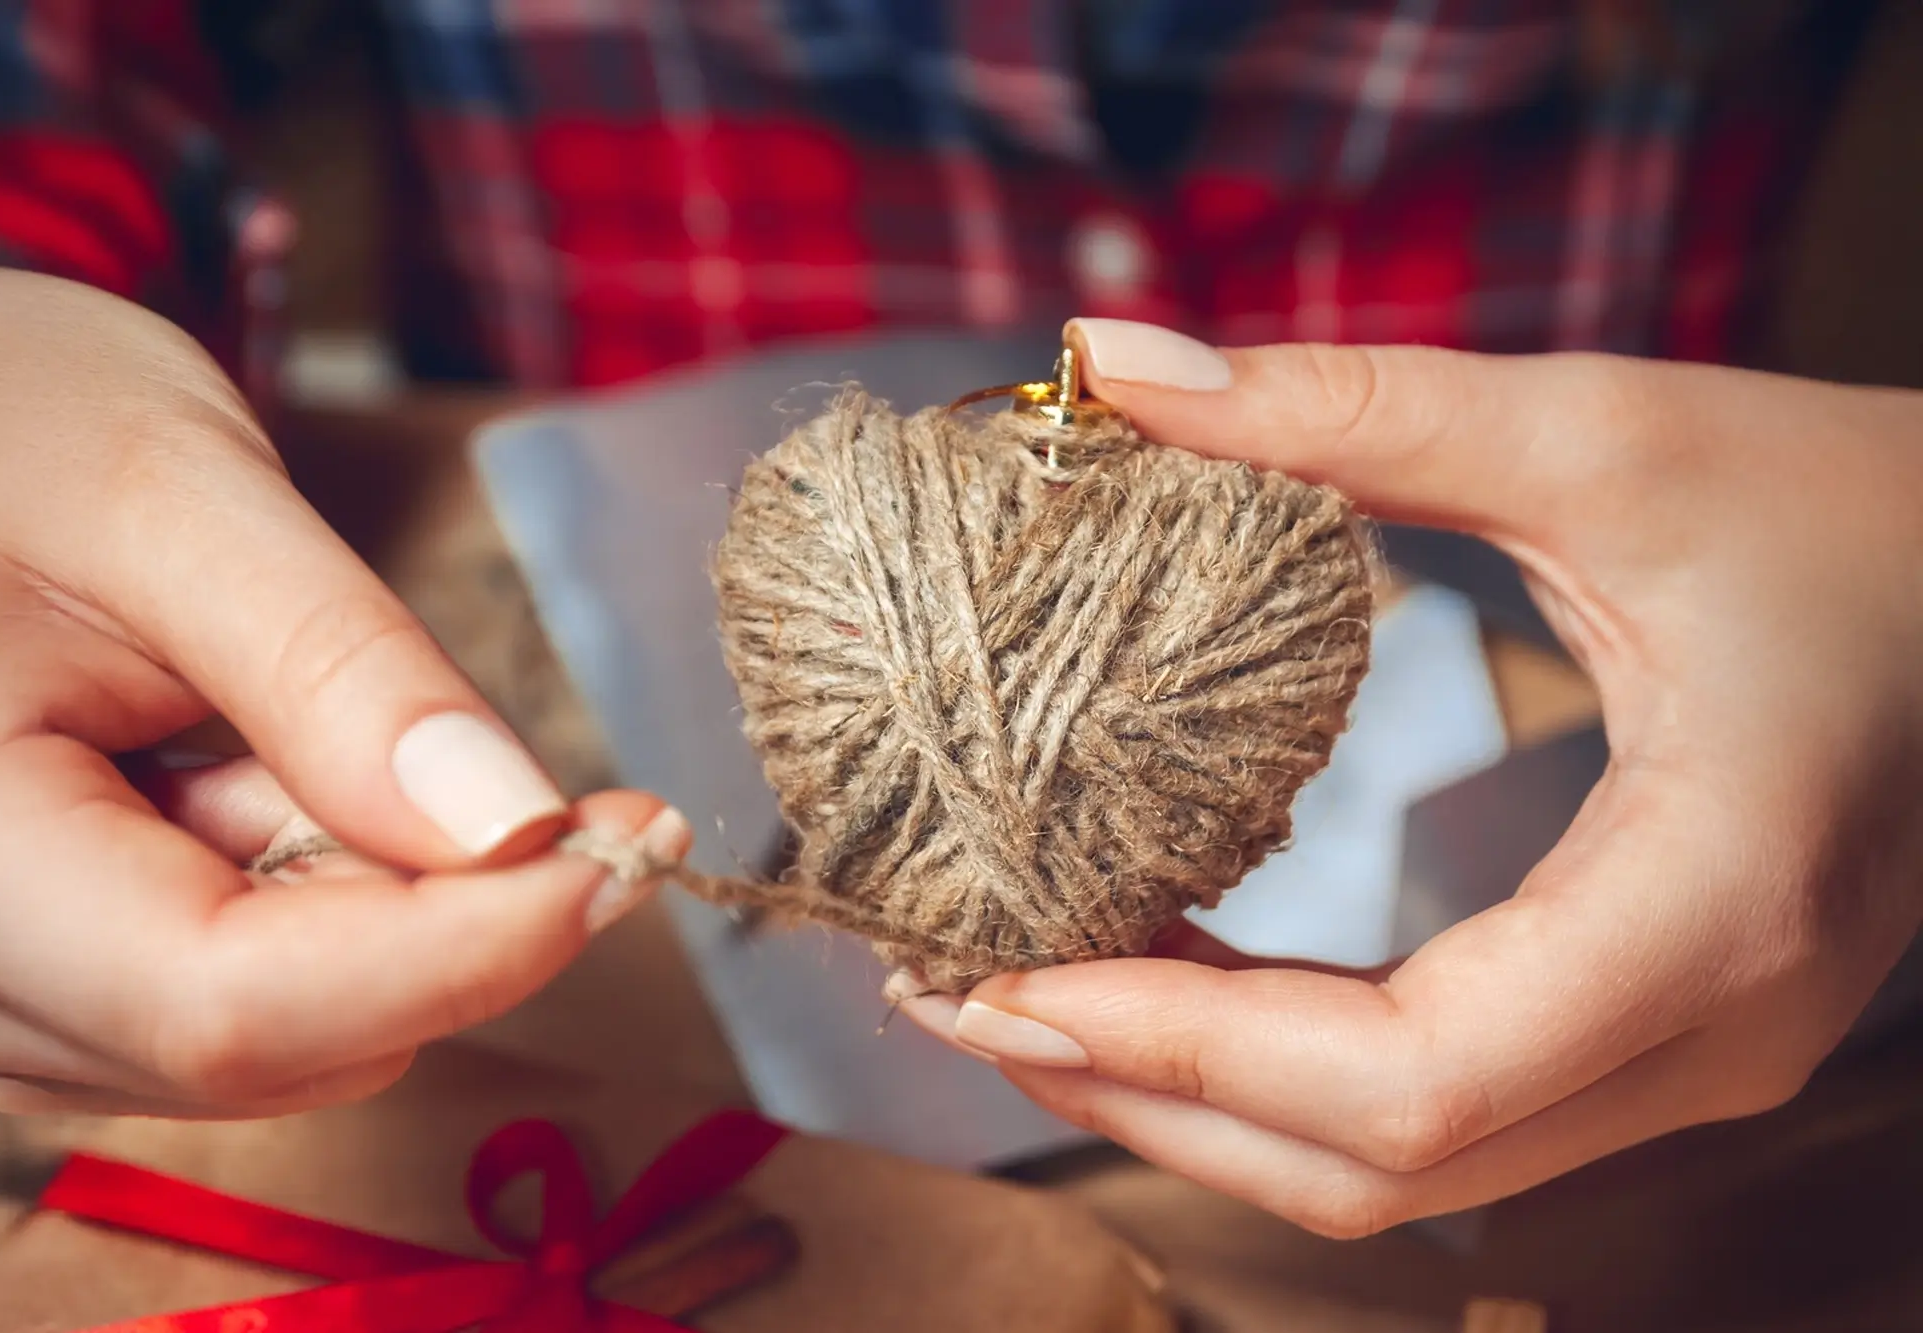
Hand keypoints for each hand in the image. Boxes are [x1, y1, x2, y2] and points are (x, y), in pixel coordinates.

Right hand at [0, 262, 687, 1117]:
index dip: (462, 952)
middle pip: (260, 1041)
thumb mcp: (172, 495)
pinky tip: (268, 775)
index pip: (227, 1003)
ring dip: (372, 910)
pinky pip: (211, 1001)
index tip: (628, 849)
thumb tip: (519, 835)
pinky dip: (308, 909)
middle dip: (448, 926)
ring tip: (318, 723)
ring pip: (257, 1042)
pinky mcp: (18, 979)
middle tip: (560, 793)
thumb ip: (340, 674)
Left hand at [896, 318, 1922, 1236]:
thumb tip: (1114, 364)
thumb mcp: (1605, 435)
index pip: (1406, 1078)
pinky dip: (1272, 1066)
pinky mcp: (1645, 1036)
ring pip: (1395, 1169)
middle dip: (1138, 1092)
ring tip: (1018, 990)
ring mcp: (1680, 1060)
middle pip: (1372, 1164)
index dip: (1178, 1048)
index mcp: (1703, 906)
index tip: (998, 979)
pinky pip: (1429, 1105)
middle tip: (950, 994)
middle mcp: (1699, 1035)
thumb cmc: (1845, 512)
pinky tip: (1161, 970)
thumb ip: (1351, 411)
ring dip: (1190, 1096)